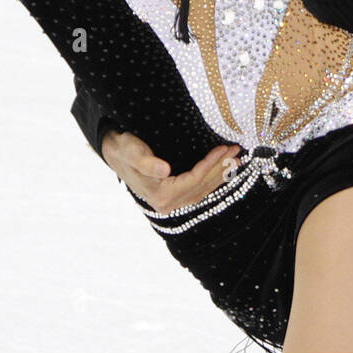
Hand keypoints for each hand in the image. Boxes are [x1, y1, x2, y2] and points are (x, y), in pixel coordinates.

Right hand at [101, 129, 241, 214]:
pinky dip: (212, 180)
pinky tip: (222, 171)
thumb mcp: (133, 152)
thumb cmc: (125, 149)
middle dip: (221, 168)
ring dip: (220, 175)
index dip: (210, 165)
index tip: (224, 149)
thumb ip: (147, 163)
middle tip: (237, 152)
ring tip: (235, 160)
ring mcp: (171, 203)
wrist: (115, 153)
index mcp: (160, 195)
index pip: (194, 180)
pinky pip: (198, 190)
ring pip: (202, 190)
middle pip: (201, 186)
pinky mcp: (173, 197)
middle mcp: (167, 203)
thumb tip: (165, 170)